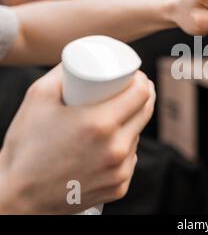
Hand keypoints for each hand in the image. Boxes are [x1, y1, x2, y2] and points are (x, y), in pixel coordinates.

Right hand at [0, 65, 154, 213]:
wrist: (19, 196)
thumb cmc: (26, 145)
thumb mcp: (38, 97)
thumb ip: (62, 71)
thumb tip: (82, 55)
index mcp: (100, 124)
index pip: (141, 93)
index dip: (142, 80)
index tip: (136, 76)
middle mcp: (116, 149)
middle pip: (145, 112)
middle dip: (143, 97)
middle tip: (132, 90)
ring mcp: (120, 171)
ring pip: (137, 136)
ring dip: (133, 123)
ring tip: (116, 117)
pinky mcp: (119, 187)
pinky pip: (130, 160)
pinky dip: (125, 149)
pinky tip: (111, 145)